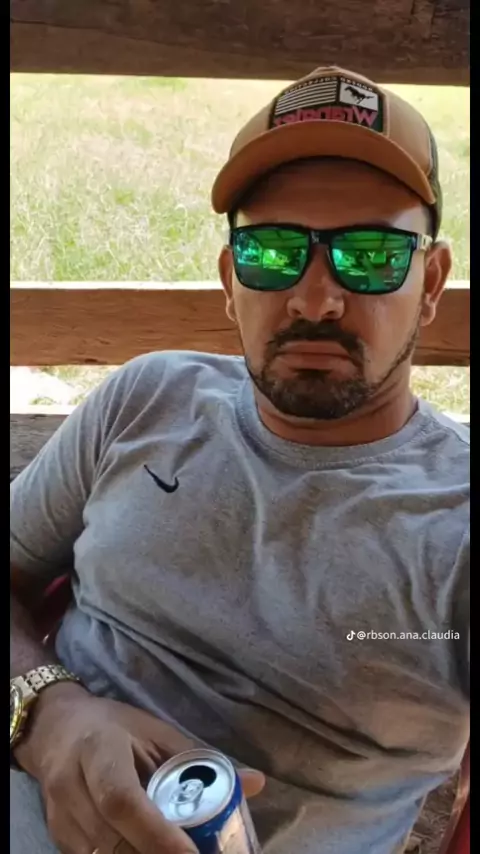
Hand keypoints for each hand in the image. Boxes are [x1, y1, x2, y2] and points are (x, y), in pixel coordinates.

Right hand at [15, 683, 264, 853]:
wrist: (55, 729)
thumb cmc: (115, 728)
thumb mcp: (157, 733)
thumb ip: (201, 761)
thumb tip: (257, 783)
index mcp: (99, 749)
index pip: (123, 800)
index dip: (157, 835)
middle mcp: (70, 784)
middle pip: (111, 841)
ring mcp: (59, 816)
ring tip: (181, 853)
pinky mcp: (57, 838)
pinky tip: (151, 852)